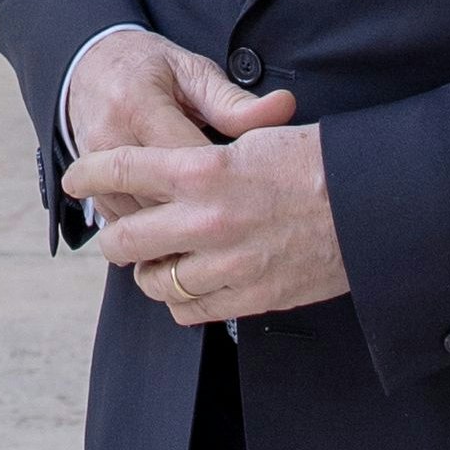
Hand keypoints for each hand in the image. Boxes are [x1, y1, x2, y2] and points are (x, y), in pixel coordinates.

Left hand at [62, 95, 350, 322]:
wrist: (374, 206)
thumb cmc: (319, 163)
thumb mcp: (257, 139)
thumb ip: (206, 154)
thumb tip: (175, 159)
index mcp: (202, 169)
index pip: (119, 170)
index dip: (87, 174)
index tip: (75, 178)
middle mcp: (205, 220)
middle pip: (124, 241)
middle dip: (115, 237)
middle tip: (120, 233)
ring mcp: (225, 265)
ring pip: (154, 283)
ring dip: (150, 272)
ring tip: (158, 261)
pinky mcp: (247, 298)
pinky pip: (190, 311)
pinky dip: (182, 300)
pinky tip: (192, 283)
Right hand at [63, 31, 279, 221]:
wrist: (89, 63)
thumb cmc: (149, 67)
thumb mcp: (192, 72)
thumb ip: (233, 101)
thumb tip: (283, 108)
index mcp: (140, 104)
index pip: (186, 160)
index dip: (222, 184)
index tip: (255, 196)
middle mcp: (110, 137)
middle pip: (159, 196)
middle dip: (199, 216)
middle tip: (240, 230)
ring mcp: (91, 162)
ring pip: (136, 216)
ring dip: (172, 232)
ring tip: (214, 242)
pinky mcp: (83, 181)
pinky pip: (118, 218)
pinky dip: (146, 233)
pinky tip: (176, 240)